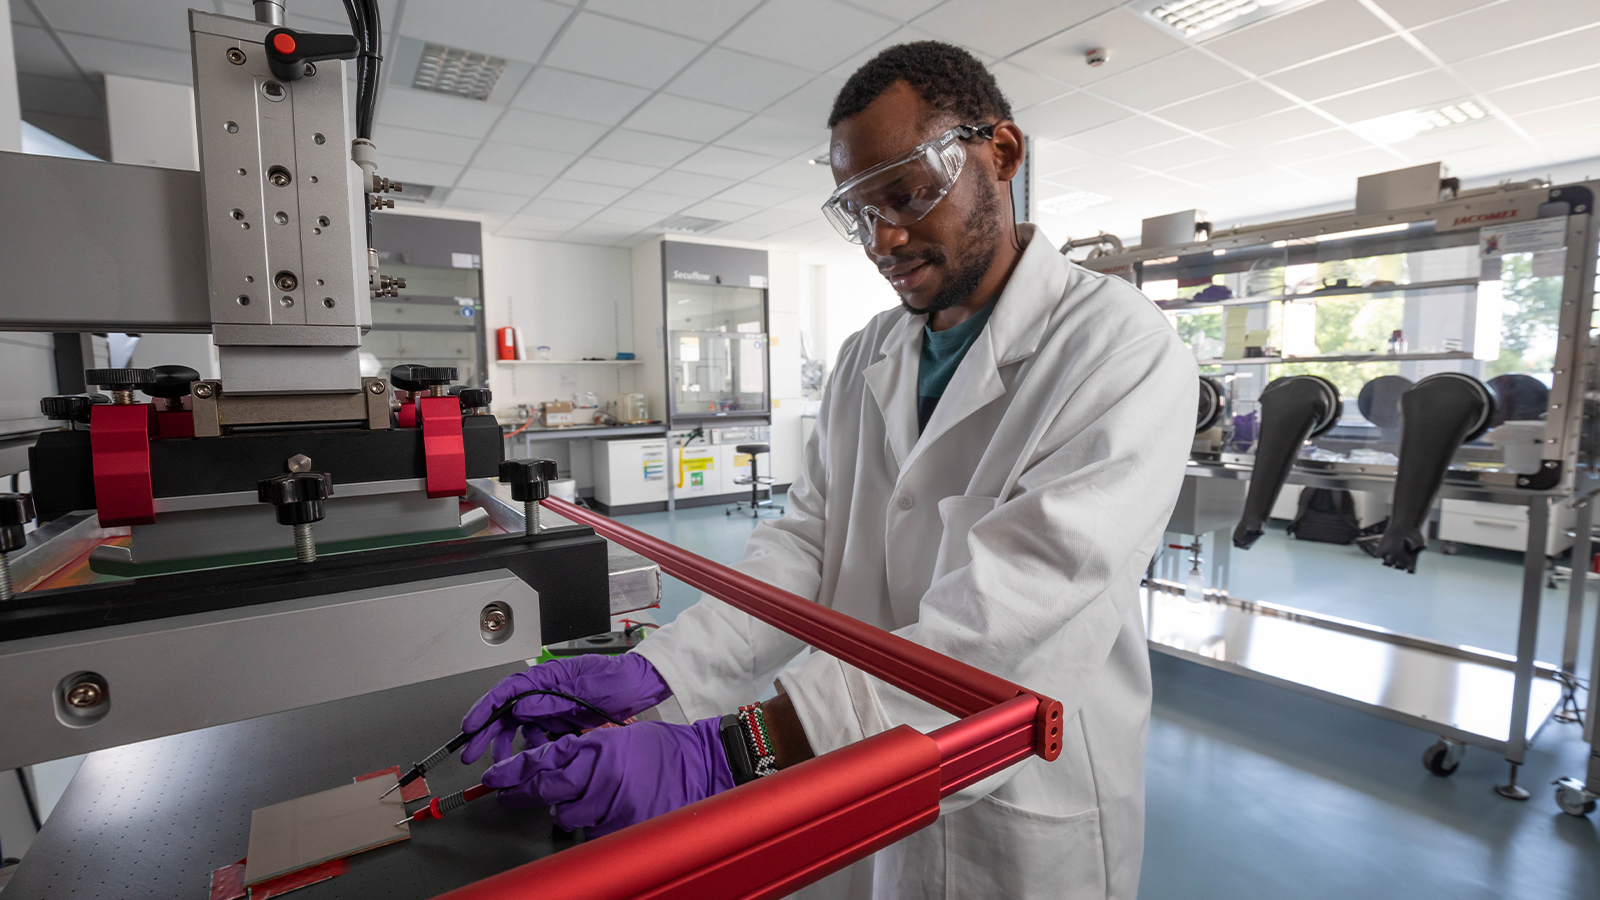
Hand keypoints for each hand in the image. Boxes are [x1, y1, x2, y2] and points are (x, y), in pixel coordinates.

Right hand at [460, 653, 670, 764]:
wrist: (639, 686)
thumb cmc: (617, 679)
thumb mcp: (585, 689)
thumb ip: (552, 700)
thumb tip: (520, 709)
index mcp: (547, 677)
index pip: (507, 690)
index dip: (485, 708)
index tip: (470, 727)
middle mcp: (544, 690)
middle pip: (506, 711)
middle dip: (487, 733)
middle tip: (471, 754)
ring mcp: (552, 705)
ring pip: (519, 727)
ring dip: (508, 745)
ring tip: (504, 765)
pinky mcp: (560, 719)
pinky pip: (538, 735)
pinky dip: (533, 748)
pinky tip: (536, 758)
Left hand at [483, 717, 733, 836]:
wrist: (701, 767)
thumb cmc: (664, 750)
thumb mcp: (617, 737)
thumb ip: (584, 750)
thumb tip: (550, 762)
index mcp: (596, 748)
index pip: (541, 760)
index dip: (513, 770)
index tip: (494, 777)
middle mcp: (598, 777)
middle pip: (545, 791)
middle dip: (521, 794)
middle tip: (508, 795)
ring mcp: (609, 805)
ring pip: (566, 816)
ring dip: (568, 810)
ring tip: (586, 798)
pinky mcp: (620, 828)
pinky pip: (591, 832)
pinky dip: (593, 824)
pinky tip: (609, 811)